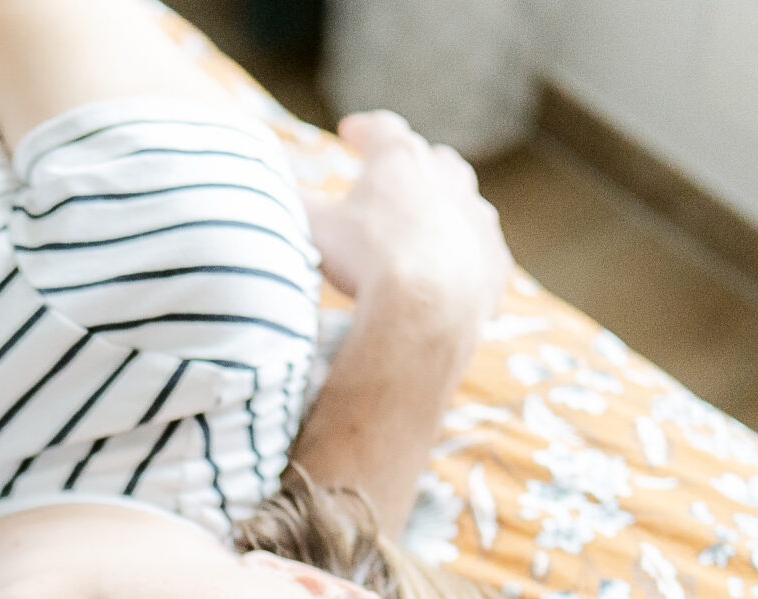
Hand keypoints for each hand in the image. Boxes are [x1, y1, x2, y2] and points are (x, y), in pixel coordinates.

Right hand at [305, 111, 511, 331]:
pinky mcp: (494, 261)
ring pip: (464, 202)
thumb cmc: (367, 259)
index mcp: (401, 160)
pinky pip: (480, 253)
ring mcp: (477, 220)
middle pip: (432, 159)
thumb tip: (263, 187)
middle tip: (394, 178)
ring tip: (424, 225)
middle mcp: (448, 180)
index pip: (380, 129)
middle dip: (413, 165)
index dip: (362, 130)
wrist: (428, 309)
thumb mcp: (314, 227)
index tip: (350, 131)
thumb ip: (291, 201)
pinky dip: (463, 258)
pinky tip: (449, 273)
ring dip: (444, 208)